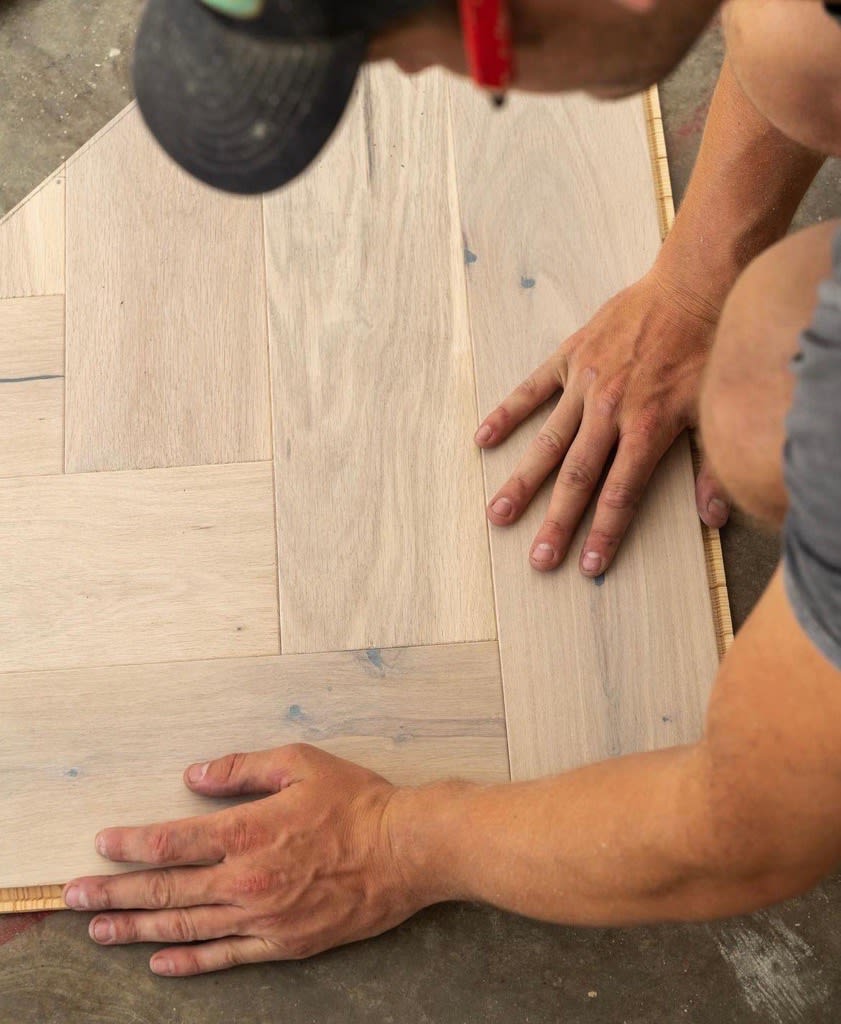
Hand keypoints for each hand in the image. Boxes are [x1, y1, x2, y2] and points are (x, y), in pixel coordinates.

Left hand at [63, 745, 421, 975]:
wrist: (405, 849)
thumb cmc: (356, 801)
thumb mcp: (299, 763)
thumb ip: (241, 768)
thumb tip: (194, 775)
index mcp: (247, 831)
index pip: (170, 842)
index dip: (130, 845)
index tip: (101, 844)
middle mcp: (246, 880)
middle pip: (166, 889)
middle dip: (114, 893)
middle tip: (74, 898)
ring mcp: (263, 918)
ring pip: (186, 926)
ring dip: (137, 928)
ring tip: (99, 931)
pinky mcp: (284, 943)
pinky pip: (225, 958)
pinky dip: (188, 961)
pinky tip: (159, 960)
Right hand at [474, 270, 729, 575]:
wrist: (691, 286)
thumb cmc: (707, 348)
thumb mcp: (714, 409)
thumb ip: (711, 467)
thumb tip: (715, 518)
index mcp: (648, 427)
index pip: (621, 493)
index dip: (604, 533)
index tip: (587, 565)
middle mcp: (611, 411)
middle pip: (578, 478)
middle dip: (557, 522)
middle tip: (537, 558)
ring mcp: (584, 384)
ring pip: (548, 442)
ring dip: (522, 481)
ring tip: (498, 513)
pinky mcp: (569, 357)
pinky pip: (531, 390)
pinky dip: (507, 414)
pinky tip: (483, 440)